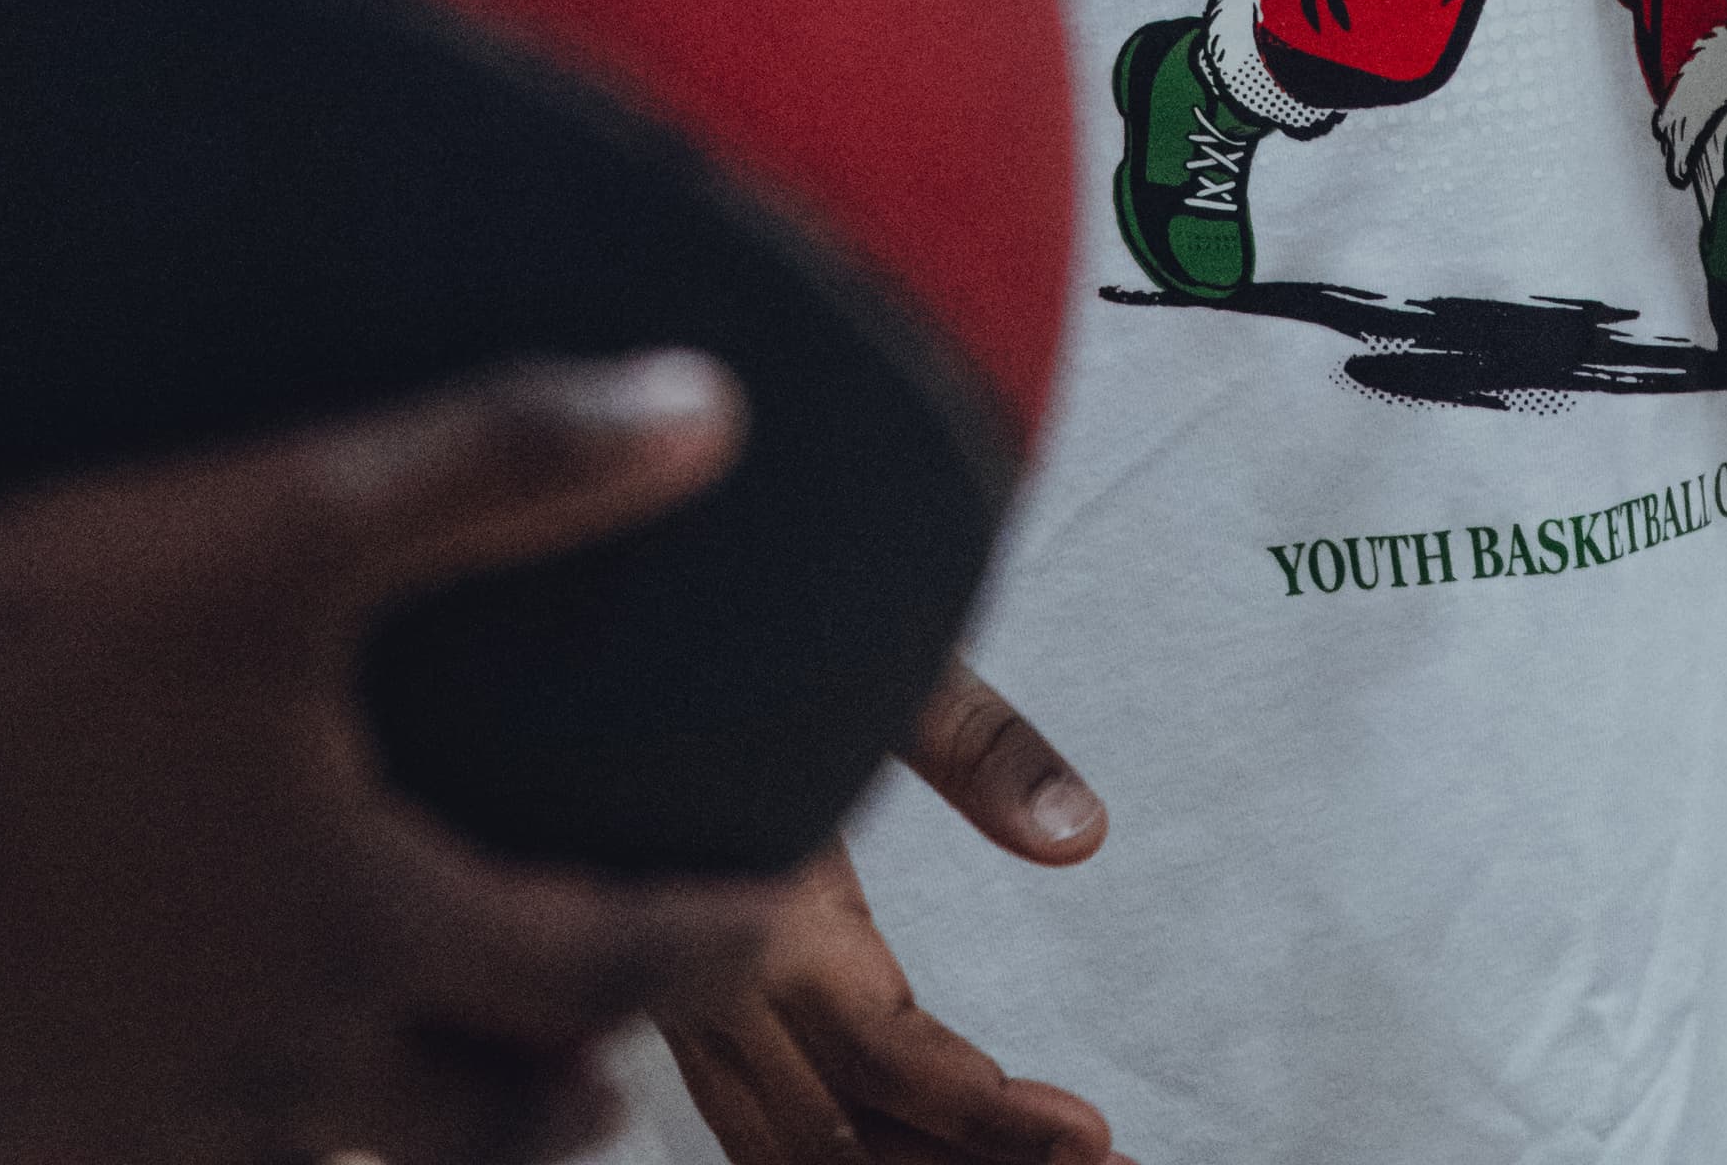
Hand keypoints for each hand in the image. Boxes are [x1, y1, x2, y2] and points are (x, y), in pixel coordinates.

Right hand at [0, 354, 793, 1164]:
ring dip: (409, 1142)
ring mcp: (149, 1122)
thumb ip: (501, 462)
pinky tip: (203, 1104)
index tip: (768, 912)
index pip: (598, 963)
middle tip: (612, 1064)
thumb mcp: (279, 522)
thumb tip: (704, 409)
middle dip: (562, 1100)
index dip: (706, 938)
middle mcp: (280, 1062)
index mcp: (364, 925)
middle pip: (481, 1132)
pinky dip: (226, 1150)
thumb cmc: (28, 669)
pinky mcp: (28, 1137)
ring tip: (436, 1106)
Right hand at [660, 662, 1124, 1164]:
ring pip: (789, 1152)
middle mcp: (710, 977)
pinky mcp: (683, 1003)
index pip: (884, 1056)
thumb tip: (1081, 837)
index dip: (991, 1116)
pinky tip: (925, 1157)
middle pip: (842, 1140)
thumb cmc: (763, 617)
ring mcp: (686, 1004)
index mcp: (764, 899)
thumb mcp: (886, 659)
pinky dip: (839, 1159)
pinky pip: (752, 1123)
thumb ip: (981, 745)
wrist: (634, 615)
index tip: (1091, 1135)